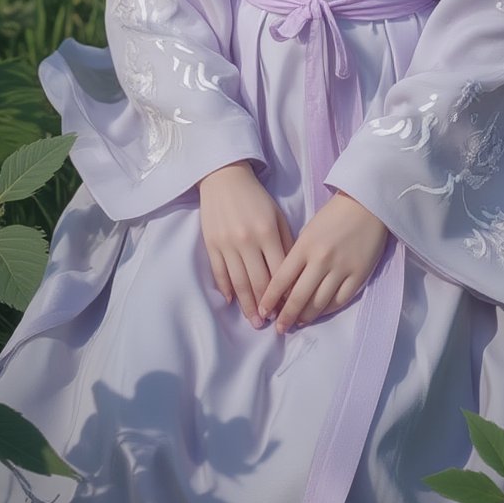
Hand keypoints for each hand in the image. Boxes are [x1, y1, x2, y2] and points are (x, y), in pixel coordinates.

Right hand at [198, 162, 294, 328]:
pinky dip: (227, 289)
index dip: (284, 293)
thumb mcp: (277, 215)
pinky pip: (220, 273)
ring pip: (239, 283)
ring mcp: (227, 244)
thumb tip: (292, 273)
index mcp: (267, 232)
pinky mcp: (211, 244)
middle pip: (258, 282)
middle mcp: (247, 241)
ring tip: (254, 322)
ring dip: (247, 305)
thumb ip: (285, 242)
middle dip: (266, 307)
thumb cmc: (256, 197)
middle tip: (271, 324)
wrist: (224, 177)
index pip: (279, 272)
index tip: (289, 309)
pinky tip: (233, 302)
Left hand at [258, 191, 388, 333]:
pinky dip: (328, 310)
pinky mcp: (359, 274)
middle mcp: (321, 259)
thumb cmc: (332, 216)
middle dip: (286, 316)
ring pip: (319, 303)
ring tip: (299, 322)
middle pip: (298, 297)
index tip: (263, 312)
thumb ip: (297, 257)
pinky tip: (320, 313)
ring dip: (306, 317)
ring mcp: (341, 268)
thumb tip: (285, 287)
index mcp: (304, 246)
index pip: (281, 280)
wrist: (365, 204)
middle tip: (279, 329)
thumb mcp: (308, 231)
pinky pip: (340, 300)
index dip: (270, 300)